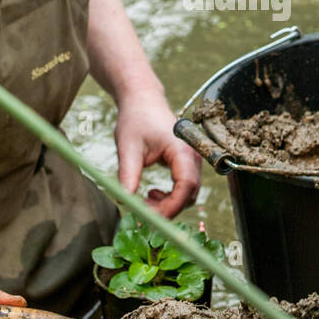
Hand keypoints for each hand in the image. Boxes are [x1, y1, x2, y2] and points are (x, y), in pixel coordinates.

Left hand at [114, 89, 200, 217]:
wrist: (142, 101)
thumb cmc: (136, 119)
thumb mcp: (128, 147)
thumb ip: (128, 174)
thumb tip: (125, 201)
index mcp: (182, 150)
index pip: (186, 185)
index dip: (171, 206)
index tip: (151, 217)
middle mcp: (193, 155)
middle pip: (190, 193)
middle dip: (168, 208)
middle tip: (143, 213)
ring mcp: (192, 159)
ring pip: (188, 193)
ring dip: (169, 203)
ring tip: (145, 199)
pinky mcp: (186, 162)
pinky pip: (184, 187)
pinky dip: (170, 196)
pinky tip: (152, 193)